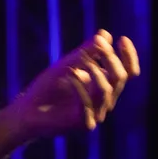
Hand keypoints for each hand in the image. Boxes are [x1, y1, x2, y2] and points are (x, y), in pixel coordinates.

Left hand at [9, 30, 139, 136]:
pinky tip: (69, 74)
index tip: (122, 38)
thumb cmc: (48, 87)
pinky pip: (87, 104)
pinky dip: (79, 86)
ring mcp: (96, 114)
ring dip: (93, 70)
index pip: (128, 72)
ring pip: (106, 90)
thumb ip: (87, 51)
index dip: (129, 56)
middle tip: (97, 44)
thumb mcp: (68, 63)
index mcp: (105, 86)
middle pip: (120, 78)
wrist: (27, 110)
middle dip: (110, 58)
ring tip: (78, 60)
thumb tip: (104, 34)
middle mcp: (105, 101)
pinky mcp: (84, 124)